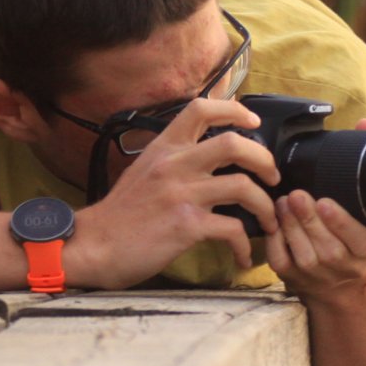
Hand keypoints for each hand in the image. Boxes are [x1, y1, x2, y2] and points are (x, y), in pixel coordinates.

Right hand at [72, 96, 281, 288]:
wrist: (92, 245)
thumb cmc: (119, 214)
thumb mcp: (142, 171)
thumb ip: (172, 160)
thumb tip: (203, 157)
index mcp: (164, 148)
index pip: (202, 109)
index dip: (235, 110)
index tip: (254, 123)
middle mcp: (175, 164)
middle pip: (235, 144)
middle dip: (265, 160)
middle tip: (272, 178)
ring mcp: (182, 194)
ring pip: (243, 187)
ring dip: (265, 206)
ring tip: (269, 221)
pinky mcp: (186, 226)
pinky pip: (233, 230)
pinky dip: (245, 245)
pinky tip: (243, 256)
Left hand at [263, 118, 365, 305]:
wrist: (338, 280)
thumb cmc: (351, 232)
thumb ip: (364, 164)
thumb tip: (365, 124)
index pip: (361, 240)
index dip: (343, 224)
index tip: (327, 203)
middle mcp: (348, 266)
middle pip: (328, 247)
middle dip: (310, 220)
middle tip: (296, 195)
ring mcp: (320, 276)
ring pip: (304, 254)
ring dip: (291, 226)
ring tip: (284, 202)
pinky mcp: (294, 278)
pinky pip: (282, 260)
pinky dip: (275, 240)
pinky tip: (273, 219)